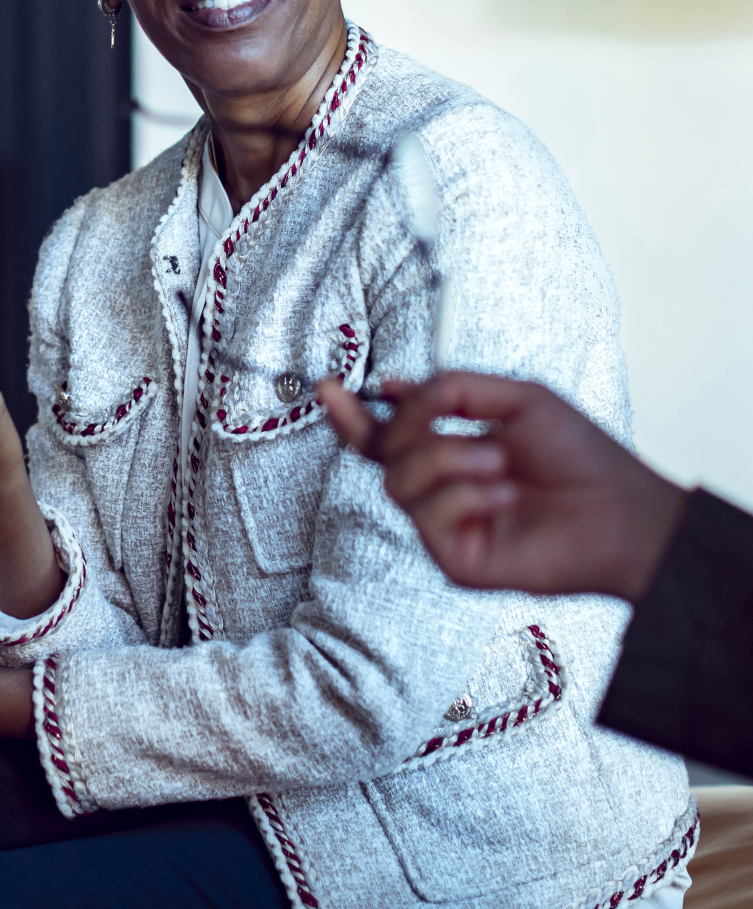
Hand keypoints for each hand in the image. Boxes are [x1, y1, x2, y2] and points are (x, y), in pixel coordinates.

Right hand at [319, 372, 688, 602]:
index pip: (387, 435)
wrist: (619, 509)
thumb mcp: (515, 398)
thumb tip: (395, 388)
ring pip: (398, 483)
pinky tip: (504, 494)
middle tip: (452, 418)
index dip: (353, 415)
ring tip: (498, 462)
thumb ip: (451, 388)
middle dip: (411, 426)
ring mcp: (445, 525)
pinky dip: (464, 495)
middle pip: (383, 455)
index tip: (327, 387)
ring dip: (446, 459)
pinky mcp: (454, 560)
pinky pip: (427, 516)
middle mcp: (442, 488)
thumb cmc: (579, 454)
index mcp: (452, 448)